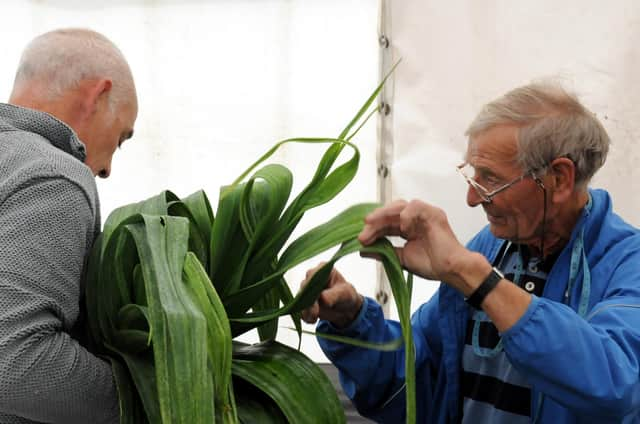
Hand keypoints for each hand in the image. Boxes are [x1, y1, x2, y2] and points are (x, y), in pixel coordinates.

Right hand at [300, 263, 363, 328]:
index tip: (315, 299)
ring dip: (306, 311)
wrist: (345, 307)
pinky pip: (300, 309)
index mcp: (322, 269)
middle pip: (303, 288)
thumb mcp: (344, 293)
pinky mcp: (304, 302)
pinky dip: (305, 316)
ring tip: (314, 318)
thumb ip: (332, 295)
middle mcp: (311, 278)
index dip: (311, 286)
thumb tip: (321, 298)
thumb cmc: (346, 295)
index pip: (311, 275)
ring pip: (299, 300)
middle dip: (308, 302)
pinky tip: (313, 319)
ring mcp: (306, 290)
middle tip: (315, 313)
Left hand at [358, 199, 489, 294]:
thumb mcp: (402, 258)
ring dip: (384, 214)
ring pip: (399, 206)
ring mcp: (424, 215)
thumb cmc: (433, 265)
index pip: (386, 223)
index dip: (373, 229)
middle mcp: (415, 219)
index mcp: (409, 228)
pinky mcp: (434, 214)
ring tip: (372, 224)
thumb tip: (363, 251)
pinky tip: (402, 228)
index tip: (361, 239)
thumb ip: (384, 252)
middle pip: (390, 213)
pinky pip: (416, 206)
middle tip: (363, 232)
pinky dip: (406, 214)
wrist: (452, 270)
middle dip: (375, 221)